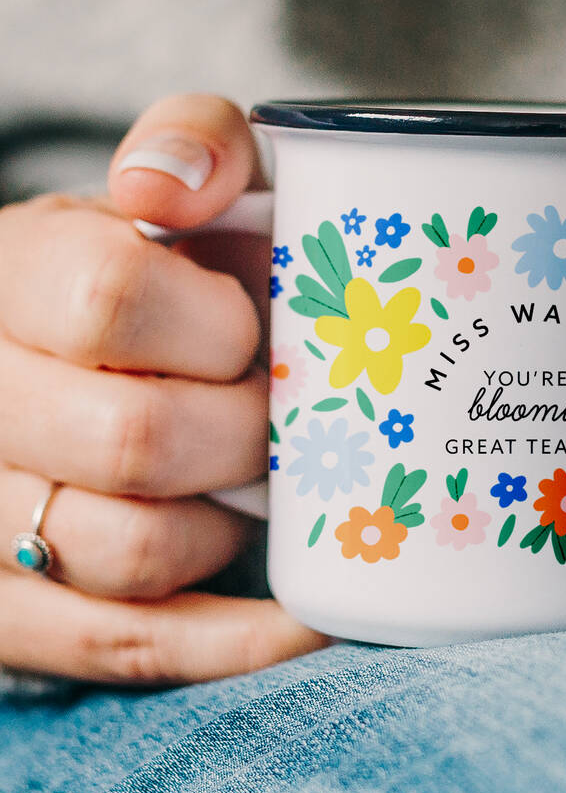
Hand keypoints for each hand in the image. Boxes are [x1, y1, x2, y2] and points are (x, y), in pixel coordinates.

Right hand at [0, 94, 328, 684]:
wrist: (53, 352)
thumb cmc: (144, 267)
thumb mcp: (173, 183)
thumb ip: (195, 143)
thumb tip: (168, 185)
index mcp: (4, 276)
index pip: (110, 297)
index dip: (219, 325)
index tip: (255, 330)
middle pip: (137, 441)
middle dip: (247, 432)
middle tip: (283, 416)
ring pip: (134, 554)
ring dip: (233, 524)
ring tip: (263, 484)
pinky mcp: (11, 613)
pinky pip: (129, 649)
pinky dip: (235, 640)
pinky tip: (308, 612)